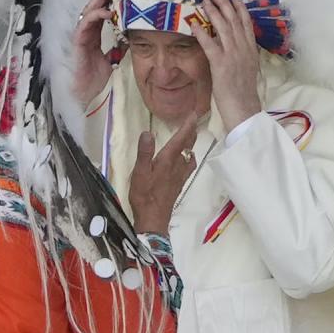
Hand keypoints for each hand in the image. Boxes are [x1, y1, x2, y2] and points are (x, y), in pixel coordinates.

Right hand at [72, 0, 118, 104]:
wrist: (83, 93)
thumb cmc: (93, 79)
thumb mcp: (111, 60)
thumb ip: (118, 48)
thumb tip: (130, 40)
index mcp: (93, 33)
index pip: (103, 10)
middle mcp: (86, 30)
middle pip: (96, 5)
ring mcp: (81, 34)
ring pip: (90, 9)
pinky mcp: (78, 39)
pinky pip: (87, 22)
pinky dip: (97, 14)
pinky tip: (110, 11)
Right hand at [129, 114, 197, 234]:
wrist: (154, 219)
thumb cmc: (144, 195)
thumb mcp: (140, 173)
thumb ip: (144, 152)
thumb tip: (148, 133)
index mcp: (167, 160)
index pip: (180, 139)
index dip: (187, 126)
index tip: (194, 114)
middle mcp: (177, 167)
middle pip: (187, 146)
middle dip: (191, 133)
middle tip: (193, 121)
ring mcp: (179, 176)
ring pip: (189, 157)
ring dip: (191, 146)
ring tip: (190, 139)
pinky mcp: (178, 184)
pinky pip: (187, 166)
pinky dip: (188, 158)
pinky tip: (184, 161)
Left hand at [190, 0, 261, 132]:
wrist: (244, 107)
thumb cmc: (244, 91)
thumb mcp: (249, 68)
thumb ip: (244, 54)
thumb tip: (237, 43)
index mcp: (251, 50)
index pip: (247, 24)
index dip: (240, 8)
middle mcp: (243, 49)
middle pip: (234, 21)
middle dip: (224, 5)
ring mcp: (232, 55)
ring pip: (223, 28)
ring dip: (213, 13)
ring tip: (205, 2)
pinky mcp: (220, 64)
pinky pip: (209, 44)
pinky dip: (201, 33)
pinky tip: (194, 24)